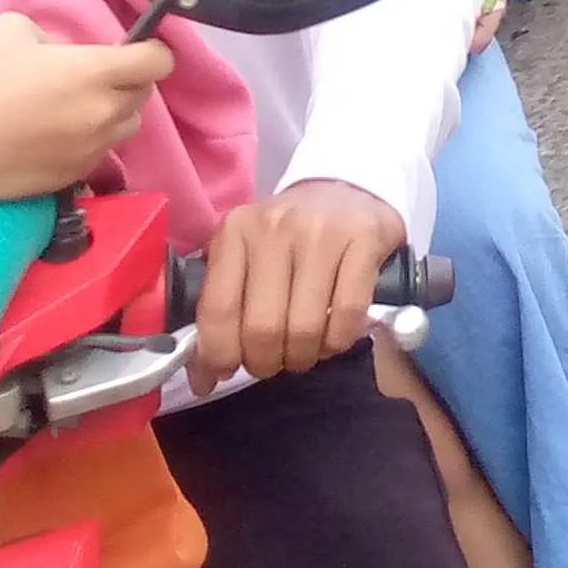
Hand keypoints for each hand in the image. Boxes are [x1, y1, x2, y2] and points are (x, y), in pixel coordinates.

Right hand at [0, 12, 171, 215]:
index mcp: (95, 73)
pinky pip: (98, 153)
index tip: (138, 47)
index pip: (158, 62)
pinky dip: (89, 141)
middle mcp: (103, 115)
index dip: (154, 51)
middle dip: (129, 82)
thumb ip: (55, 35)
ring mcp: (90, 151)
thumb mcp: (13, 29)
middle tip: (96, 75)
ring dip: (112, 113)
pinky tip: (55, 134)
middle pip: (143, 96)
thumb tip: (68, 53)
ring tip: (76, 106)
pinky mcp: (72, 179)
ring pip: (125, 128)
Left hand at [193, 179, 406, 380]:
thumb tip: (202, 377)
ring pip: (305, 328)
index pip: (218, 309)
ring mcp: (322, 231)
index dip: (218, 355)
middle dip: (265, 362)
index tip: (223, 372)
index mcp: (236, 230)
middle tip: (272, 362)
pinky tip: (333, 336)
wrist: (347, 191)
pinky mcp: (365, 238)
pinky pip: (348, 315)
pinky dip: (338, 341)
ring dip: (303, 357)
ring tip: (303, 351)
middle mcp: (275, 226)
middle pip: (263, 328)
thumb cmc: (288, 236)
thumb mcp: (245, 254)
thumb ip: (222, 304)